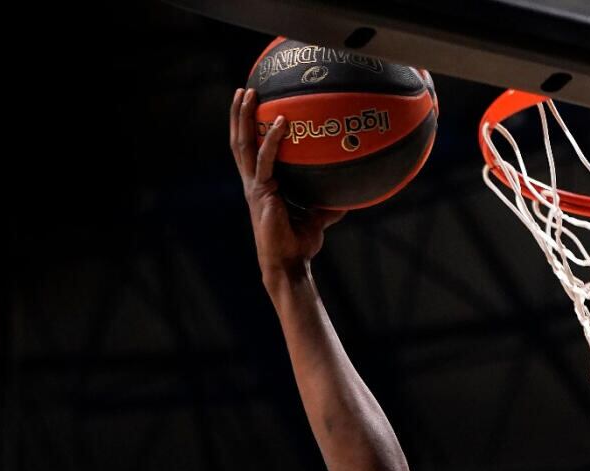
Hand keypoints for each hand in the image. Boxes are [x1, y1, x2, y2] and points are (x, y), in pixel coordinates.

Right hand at [228, 87, 345, 281]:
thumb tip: (350, 194)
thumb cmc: (300, 244)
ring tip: (248, 93)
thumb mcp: (318, 218)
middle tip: (245, 88)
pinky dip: (272, 140)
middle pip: (240, 141)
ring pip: (243, 144)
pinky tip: (283, 122)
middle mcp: (253, 182)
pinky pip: (266, 160)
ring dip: (244, 117)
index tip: (253, 106)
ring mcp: (254, 186)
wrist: (289, 263)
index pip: (250, 151)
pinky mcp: (261, 192)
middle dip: (239, 114)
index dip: (248, 129)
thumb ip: (328, 204)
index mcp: (261, 185)